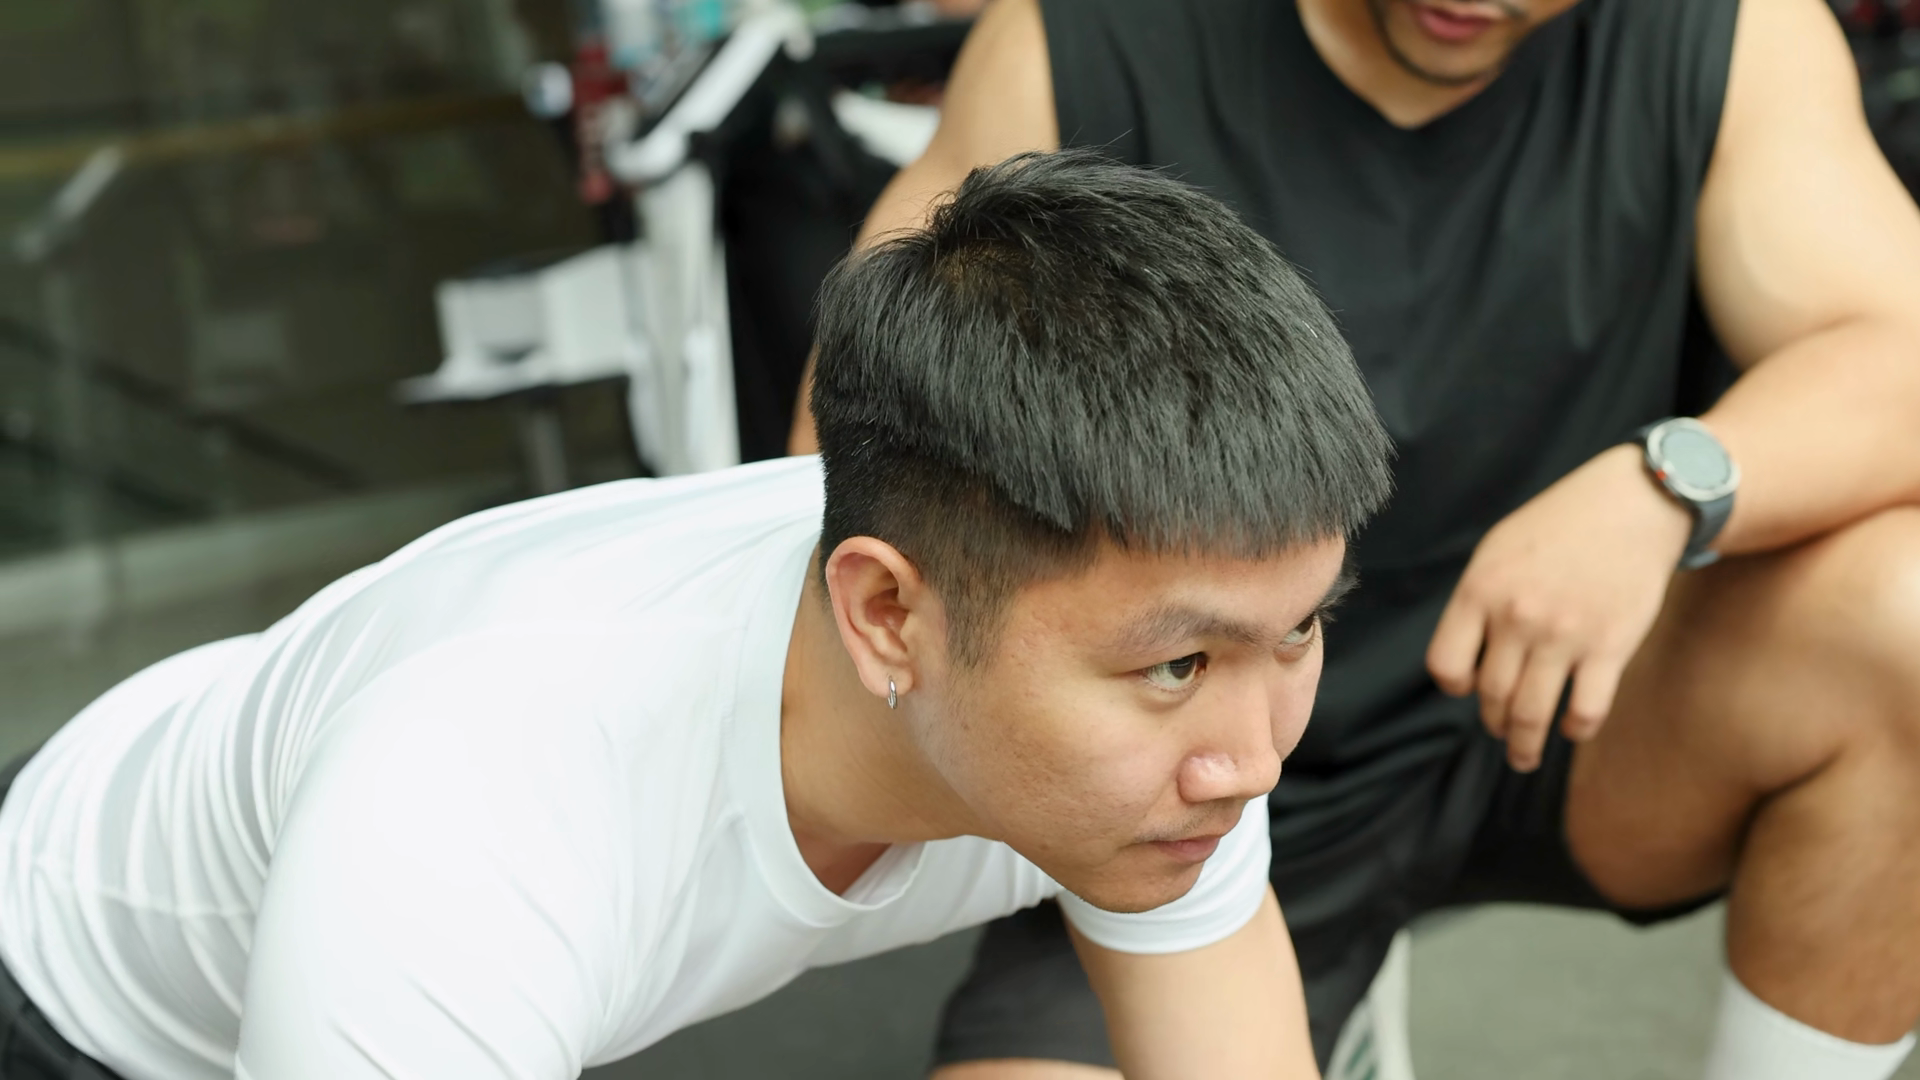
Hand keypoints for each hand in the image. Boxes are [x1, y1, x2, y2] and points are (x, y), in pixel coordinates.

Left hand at [1426, 445, 1692, 770]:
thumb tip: (1467, 659)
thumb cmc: (1559, 527)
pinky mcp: (1610, 647)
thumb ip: (1478, 601)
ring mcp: (1564, 635)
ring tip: (1523, 757)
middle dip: (1494, 722)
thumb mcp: (1498, 550)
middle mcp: (1517, 617)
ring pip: (1531, 715)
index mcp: (1480, 590)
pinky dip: (1575, 730)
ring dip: (1524, 746)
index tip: (1469, 688)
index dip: (1456, 686)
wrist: (1632, 505)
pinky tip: (1572, 729)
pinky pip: (1585, 711)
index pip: (1446, 665)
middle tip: (1501, 730)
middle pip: (1491, 697)